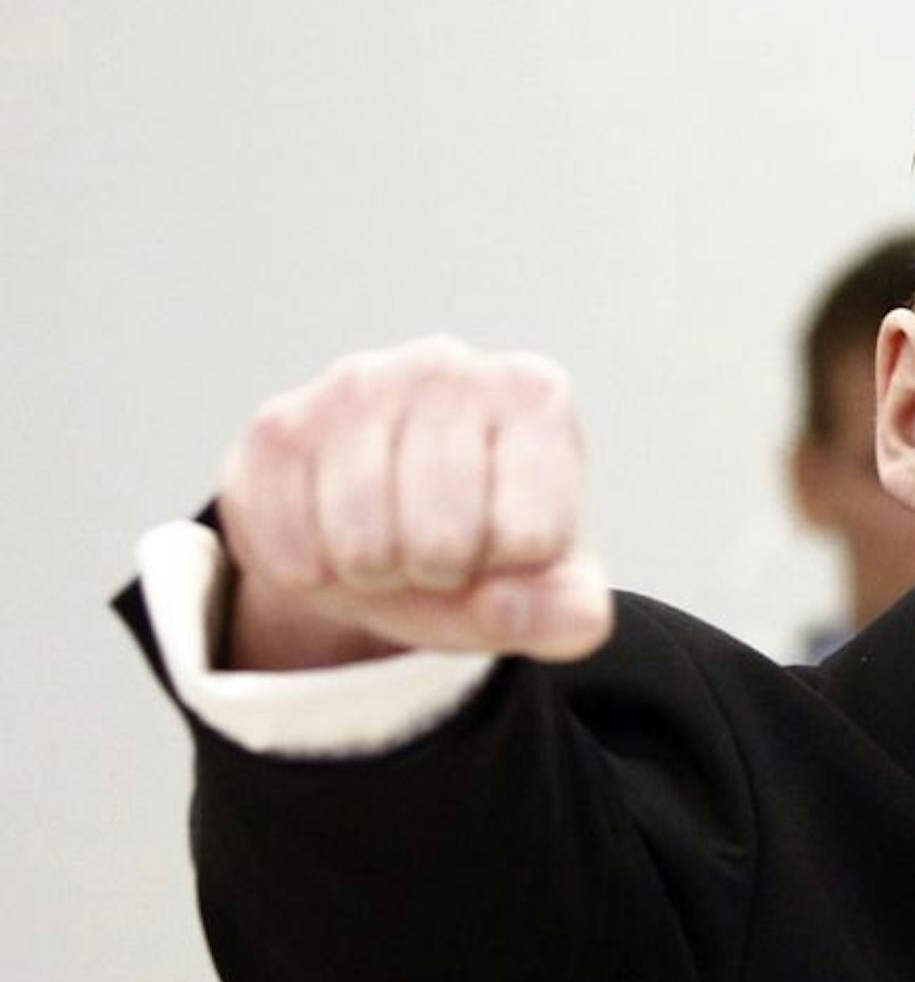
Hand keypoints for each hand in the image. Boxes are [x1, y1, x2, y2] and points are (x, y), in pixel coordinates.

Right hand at [217, 337, 612, 668]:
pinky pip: (291, 544)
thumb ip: (568, 614)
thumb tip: (525, 612)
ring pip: (361, 542)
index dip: (510, 570)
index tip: (506, 544)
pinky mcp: (280, 424)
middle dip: (438, 574)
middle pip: (441, 540)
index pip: (530, 537)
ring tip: (390, 544)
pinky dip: (314, 572)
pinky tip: (333, 540)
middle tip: (439, 552)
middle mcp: (447, 367)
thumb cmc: (485, 550)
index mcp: (533, 397)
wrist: (387, 534)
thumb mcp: (544, 590)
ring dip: (375, 574)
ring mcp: (357, 384)